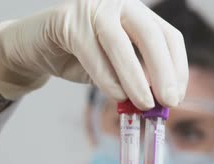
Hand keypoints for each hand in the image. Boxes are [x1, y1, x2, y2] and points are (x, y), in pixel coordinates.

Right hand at [0, 0, 187, 109]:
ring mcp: (93, 9)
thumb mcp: (117, 70)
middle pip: (150, 35)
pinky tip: (116, 96)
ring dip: (135, 78)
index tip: (177, 97)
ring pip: (120, 44)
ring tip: (144, 104)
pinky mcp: (68, 21)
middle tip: (169, 101)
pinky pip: (92, 53)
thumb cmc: (81, 58)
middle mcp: (120, 5)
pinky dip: (107, 78)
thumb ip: (137, 79)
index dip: (177, 68)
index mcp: (139, 15)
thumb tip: (160, 103)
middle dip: (164, 70)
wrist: (36, 48)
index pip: (169, 37)